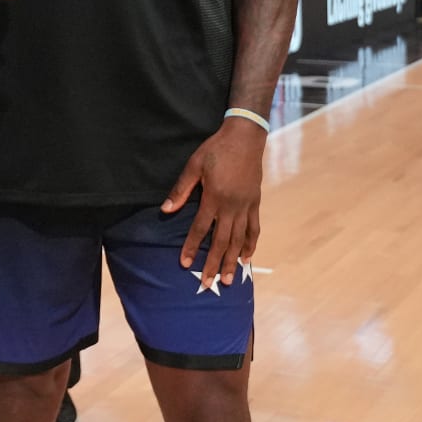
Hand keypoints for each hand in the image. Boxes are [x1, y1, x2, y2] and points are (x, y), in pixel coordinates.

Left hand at [162, 121, 264, 290]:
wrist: (245, 138)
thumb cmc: (216, 150)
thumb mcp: (194, 165)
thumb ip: (181, 190)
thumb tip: (166, 210)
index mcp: (214, 197)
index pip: (200, 228)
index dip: (192, 247)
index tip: (185, 263)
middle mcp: (232, 206)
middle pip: (221, 241)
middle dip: (214, 264)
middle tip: (208, 283)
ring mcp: (246, 206)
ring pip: (239, 239)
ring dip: (233, 260)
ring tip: (229, 279)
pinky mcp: (255, 203)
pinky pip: (254, 228)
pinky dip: (251, 244)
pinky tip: (247, 257)